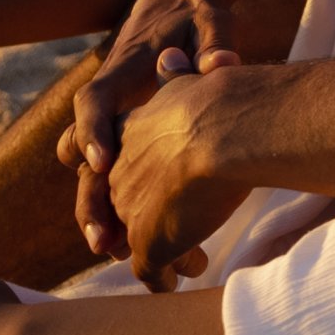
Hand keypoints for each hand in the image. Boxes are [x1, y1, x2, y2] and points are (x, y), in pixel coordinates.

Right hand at [60, 0, 243, 259]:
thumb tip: (224, 65)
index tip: (103, 163)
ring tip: (112, 250)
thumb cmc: (195, 8)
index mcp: (125, 66)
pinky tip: (135, 238)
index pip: (95, 99)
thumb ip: (214, 43)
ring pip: (90, 167)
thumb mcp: (210, 19)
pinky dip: (116, 199)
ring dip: (97, 205)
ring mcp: (115, 114)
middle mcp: (110, 94)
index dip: (93, 131)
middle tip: (101, 239)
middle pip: (81, 148)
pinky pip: (111, 169)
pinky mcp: (126, 128)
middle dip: (87, 194)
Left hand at [105, 74, 248, 289]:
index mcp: (128, 132)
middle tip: (176, 235)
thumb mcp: (189, 78)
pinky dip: (166, 278)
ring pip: (136, 243)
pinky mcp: (146, 241)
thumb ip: (175, 78)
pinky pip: (151, 272)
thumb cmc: (221, 97)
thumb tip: (169, 56)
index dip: (132, 182)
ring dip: (164, 254)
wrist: (224, 126)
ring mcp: (129, 208)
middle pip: (120, 206)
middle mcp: (119, 171)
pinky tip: (189, 273)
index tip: (158, 191)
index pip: (110, 164)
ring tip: (192, 261)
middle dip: (149, 223)